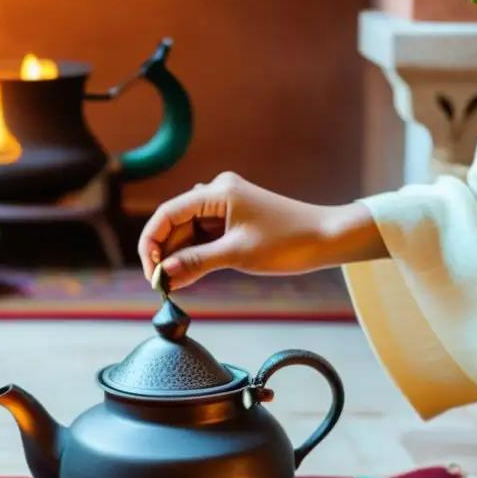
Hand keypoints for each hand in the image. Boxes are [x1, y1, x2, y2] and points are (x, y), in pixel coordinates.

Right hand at [137, 172, 386, 289]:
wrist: (326, 238)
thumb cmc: (288, 241)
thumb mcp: (236, 254)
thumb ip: (196, 262)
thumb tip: (164, 274)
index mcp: (217, 192)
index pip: (168, 213)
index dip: (152, 242)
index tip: (150, 269)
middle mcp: (217, 194)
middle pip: (175, 223)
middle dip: (164, 253)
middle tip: (159, 283)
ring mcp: (224, 208)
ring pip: (187, 233)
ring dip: (178, 258)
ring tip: (170, 285)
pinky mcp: (231, 222)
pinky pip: (202, 239)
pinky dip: (193, 258)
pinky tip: (184, 278)